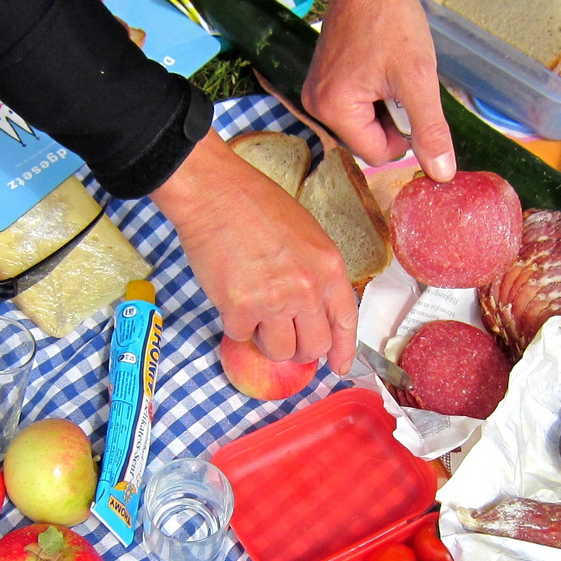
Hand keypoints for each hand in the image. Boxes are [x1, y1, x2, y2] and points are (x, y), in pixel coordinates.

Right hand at [151, 131, 357, 372]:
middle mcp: (307, 290)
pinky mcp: (239, 310)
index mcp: (329, 268)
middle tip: (284, 337)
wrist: (215, 195)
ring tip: (256, 315)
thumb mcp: (306, 236)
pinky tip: (232, 300)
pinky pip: (242, 336)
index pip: (345, 321)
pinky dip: (236, 325)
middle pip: (313, 347)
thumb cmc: (258, 206)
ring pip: (280, 351)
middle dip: (300, 348)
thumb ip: (315, 274)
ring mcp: (273, 303)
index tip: (338, 366)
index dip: (343, 349)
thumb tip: (312, 309)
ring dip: (267, 341)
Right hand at [299, 0, 454, 181]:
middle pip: (368, 141)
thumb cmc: (391, 20)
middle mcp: (315, 106)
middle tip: (399, 79)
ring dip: (384, 105)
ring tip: (389, 69)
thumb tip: (441, 174)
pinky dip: (373, 94)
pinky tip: (379, 65)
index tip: (410, 96)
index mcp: (334, 111)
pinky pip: (354, 106)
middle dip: (391, 118)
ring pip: (363, 124)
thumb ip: (429, 130)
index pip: (378, 154)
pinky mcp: (321, 80)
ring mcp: (315, 92)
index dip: (406, 134)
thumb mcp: (418, 79)